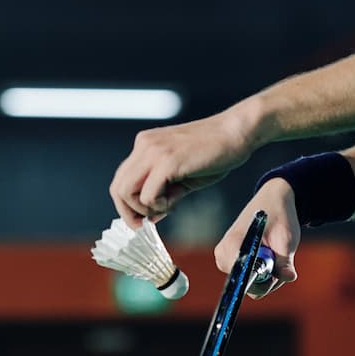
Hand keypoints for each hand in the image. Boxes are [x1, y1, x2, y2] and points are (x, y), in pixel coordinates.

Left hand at [110, 103, 259, 226]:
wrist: (237, 132)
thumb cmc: (215, 152)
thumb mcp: (182, 173)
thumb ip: (163, 190)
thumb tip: (150, 215)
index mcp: (146, 145)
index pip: (121, 179)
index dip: (128, 205)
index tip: (144, 218)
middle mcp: (144, 145)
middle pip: (117, 188)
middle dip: (130, 212)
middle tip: (147, 224)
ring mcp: (154, 152)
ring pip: (126, 192)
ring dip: (143, 209)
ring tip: (167, 207)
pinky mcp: (167, 161)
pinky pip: (148, 195)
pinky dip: (158, 206)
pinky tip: (175, 201)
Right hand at [215, 178, 300, 298]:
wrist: (273, 200)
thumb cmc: (279, 216)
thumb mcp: (286, 237)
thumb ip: (285, 260)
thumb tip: (289, 277)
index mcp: (233, 245)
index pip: (241, 279)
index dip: (259, 281)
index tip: (273, 275)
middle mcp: (224, 254)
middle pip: (247, 286)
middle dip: (268, 279)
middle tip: (278, 259)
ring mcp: (226, 259)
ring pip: (250, 284)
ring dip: (268, 276)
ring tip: (274, 254)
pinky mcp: (232, 261)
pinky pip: (250, 279)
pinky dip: (264, 273)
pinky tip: (268, 256)